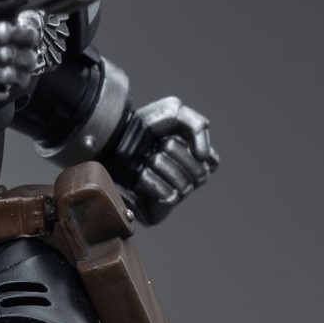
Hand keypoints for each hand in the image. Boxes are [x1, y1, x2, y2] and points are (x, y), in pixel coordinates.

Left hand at [116, 96, 218, 224]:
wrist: (112, 140)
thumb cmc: (143, 126)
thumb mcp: (175, 113)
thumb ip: (199, 128)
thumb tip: (207, 159)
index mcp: (194, 161)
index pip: (211, 162)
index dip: (193, 148)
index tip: (170, 138)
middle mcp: (186, 180)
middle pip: (200, 173)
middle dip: (175, 153)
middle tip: (156, 147)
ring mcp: (173, 195)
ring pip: (184, 184)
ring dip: (159, 165)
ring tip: (144, 160)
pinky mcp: (158, 210)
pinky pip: (168, 195)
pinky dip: (151, 181)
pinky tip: (138, 175)